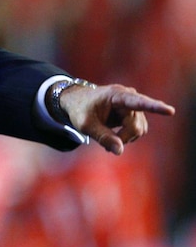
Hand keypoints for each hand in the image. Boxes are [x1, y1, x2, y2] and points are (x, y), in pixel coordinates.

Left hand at [60, 83, 174, 154]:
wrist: (77, 102)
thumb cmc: (80, 110)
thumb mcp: (85, 125)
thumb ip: (102, 137)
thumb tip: (120, 151)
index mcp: (115, 95)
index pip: (137, 102)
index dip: (154, 107)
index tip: (170, 111)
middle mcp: (128, 97)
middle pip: (135, 125)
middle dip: (122, 137)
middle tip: (105, 146)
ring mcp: (133, 106)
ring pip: (139, 129)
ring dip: (125, 137)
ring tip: (108, 137)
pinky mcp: (135, 114)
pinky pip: (138, 130)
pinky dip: (128, 136)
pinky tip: (116, 136)